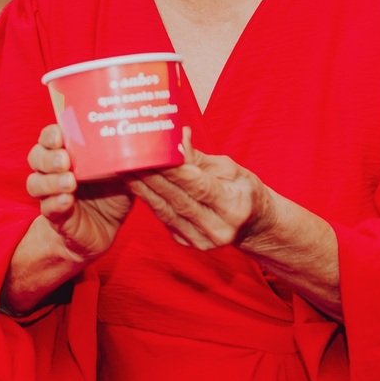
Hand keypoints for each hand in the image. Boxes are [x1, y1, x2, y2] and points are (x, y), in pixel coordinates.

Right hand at [26, 123, 132, 262]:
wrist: (105, 230)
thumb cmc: (111, 195)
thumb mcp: (122, 175)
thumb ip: (126, 160)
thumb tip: (141, 142)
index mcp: (67, 154)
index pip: (49, 138)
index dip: (50, 135)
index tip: (60, 135)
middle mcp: (53, 172)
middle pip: (36, 157)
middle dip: (48, 157)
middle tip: (65, 160)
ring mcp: (51, 195)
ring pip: (35, 183)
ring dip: (51, 181)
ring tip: (70, 182)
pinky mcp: (56, 217)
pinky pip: (48, 208)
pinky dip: (56, 203)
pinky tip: (67, 200)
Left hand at [125, 128, 270, 250]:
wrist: (254, 225)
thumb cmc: (243, 190)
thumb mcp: (230, 169)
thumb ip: (199, 157)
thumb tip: (178, 137)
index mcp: (235, 206)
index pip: (198, 186)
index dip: (174, 169)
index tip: (153, 152)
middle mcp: (219, 228)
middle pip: (178, 199)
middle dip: (151, 177)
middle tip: (129, 157)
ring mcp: (203, 240)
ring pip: (166, 211)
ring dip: (143, 189)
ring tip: (124, 169)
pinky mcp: (189, 243)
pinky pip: (165, 219)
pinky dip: (150, 200)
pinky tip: (134, 185)